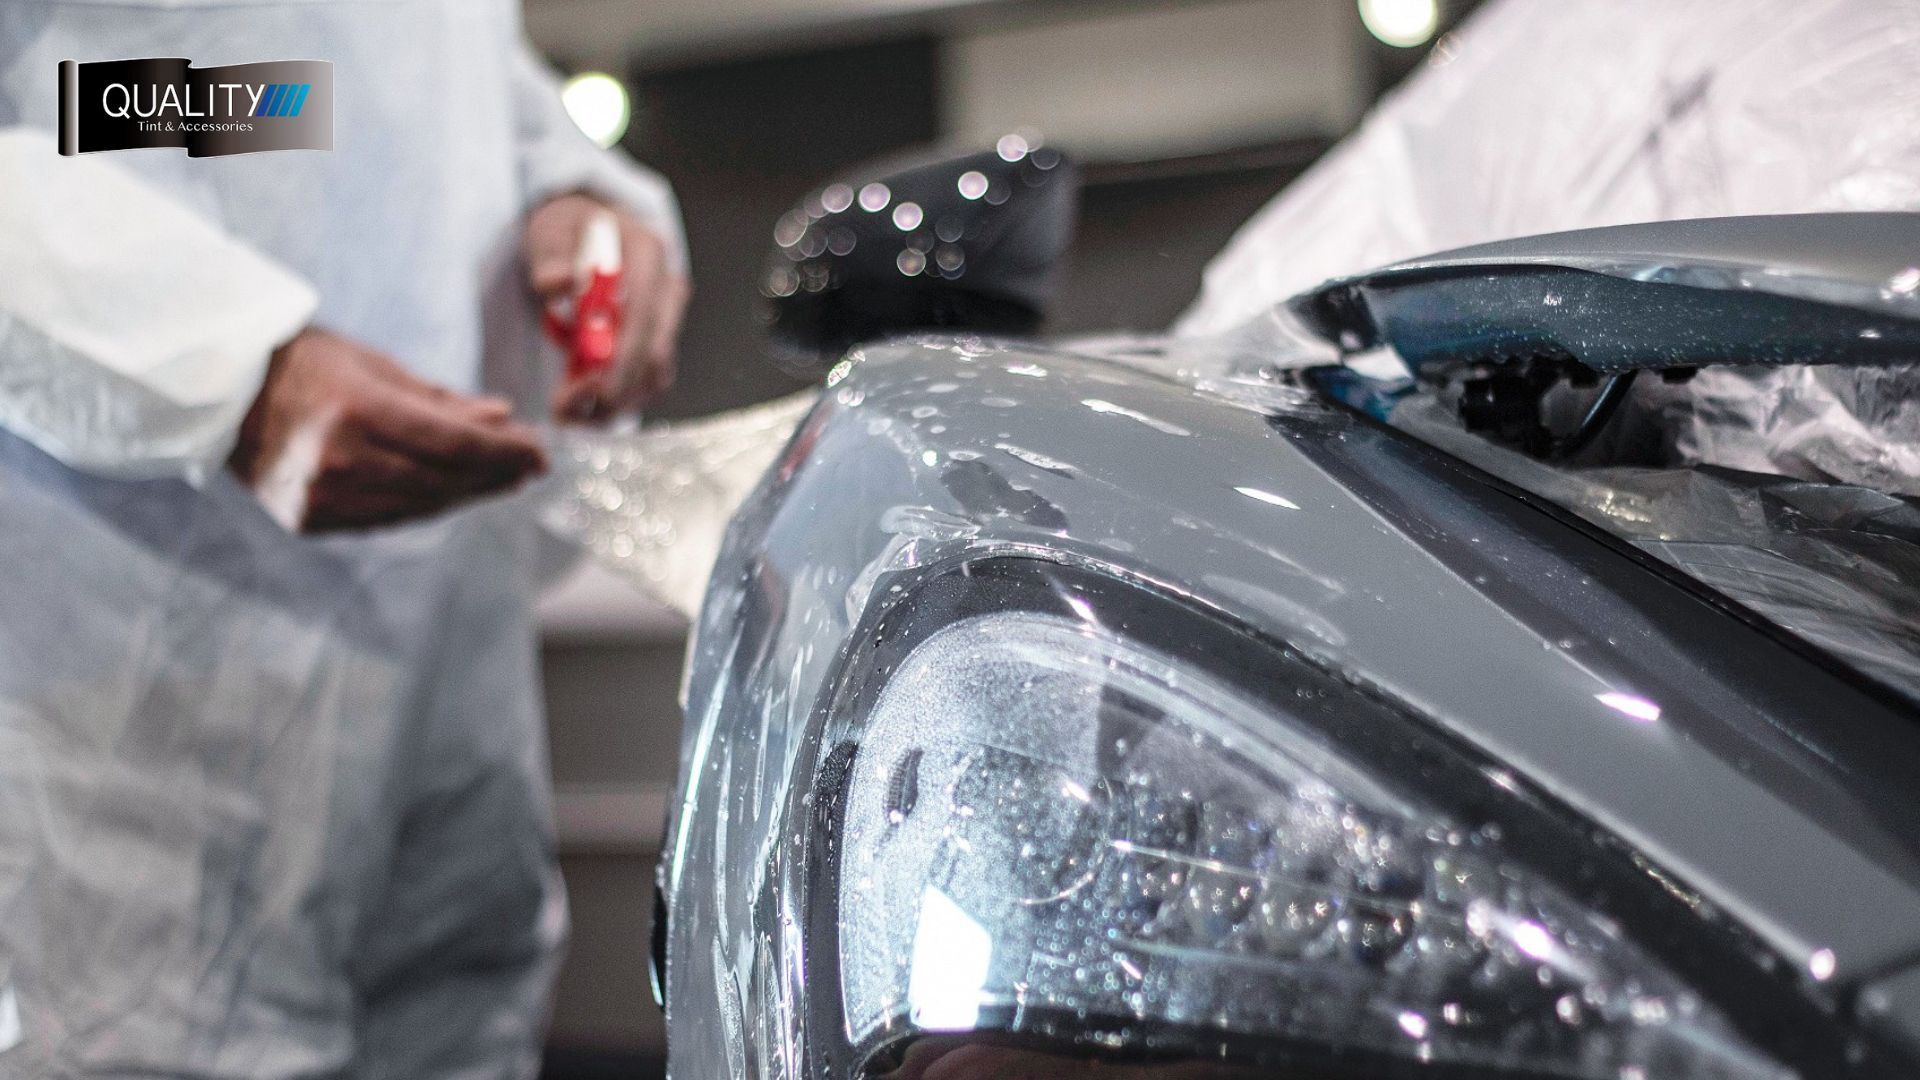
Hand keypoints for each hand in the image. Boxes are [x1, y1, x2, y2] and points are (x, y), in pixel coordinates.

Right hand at [230, 328, 547, 531]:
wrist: (218, 395)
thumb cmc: (300, 365)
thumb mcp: (372, 364)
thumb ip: (438, 398)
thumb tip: (501, 417)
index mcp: (356, 411)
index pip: (454, 443)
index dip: (505, 452)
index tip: (540, 453)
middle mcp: (340, 461)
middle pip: (443, 480)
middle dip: (494, 475)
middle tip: (529, 468)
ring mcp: (322, 498)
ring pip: (420, 507)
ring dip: (468, 495)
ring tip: (501, 481)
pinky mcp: (311, 522)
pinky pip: (388, 520)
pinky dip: (427, 507)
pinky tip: (454, 493)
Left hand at [525, 192, 689, 422]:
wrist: (587, 229)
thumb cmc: (570, 229)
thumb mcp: (551, 232)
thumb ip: (552, 259)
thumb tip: (561, 281)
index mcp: (648, 253)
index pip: (643, 314)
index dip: (623, 357)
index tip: (595, 388)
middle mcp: (667, 287)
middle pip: (655, 353)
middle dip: (615, 389)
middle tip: (567, 408)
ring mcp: (668, 316)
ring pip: (655, 375)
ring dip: (615, 401)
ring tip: (567, 408)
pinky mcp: (659, 339)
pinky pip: (647, 380)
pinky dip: (618, 398)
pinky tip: (583, 402)